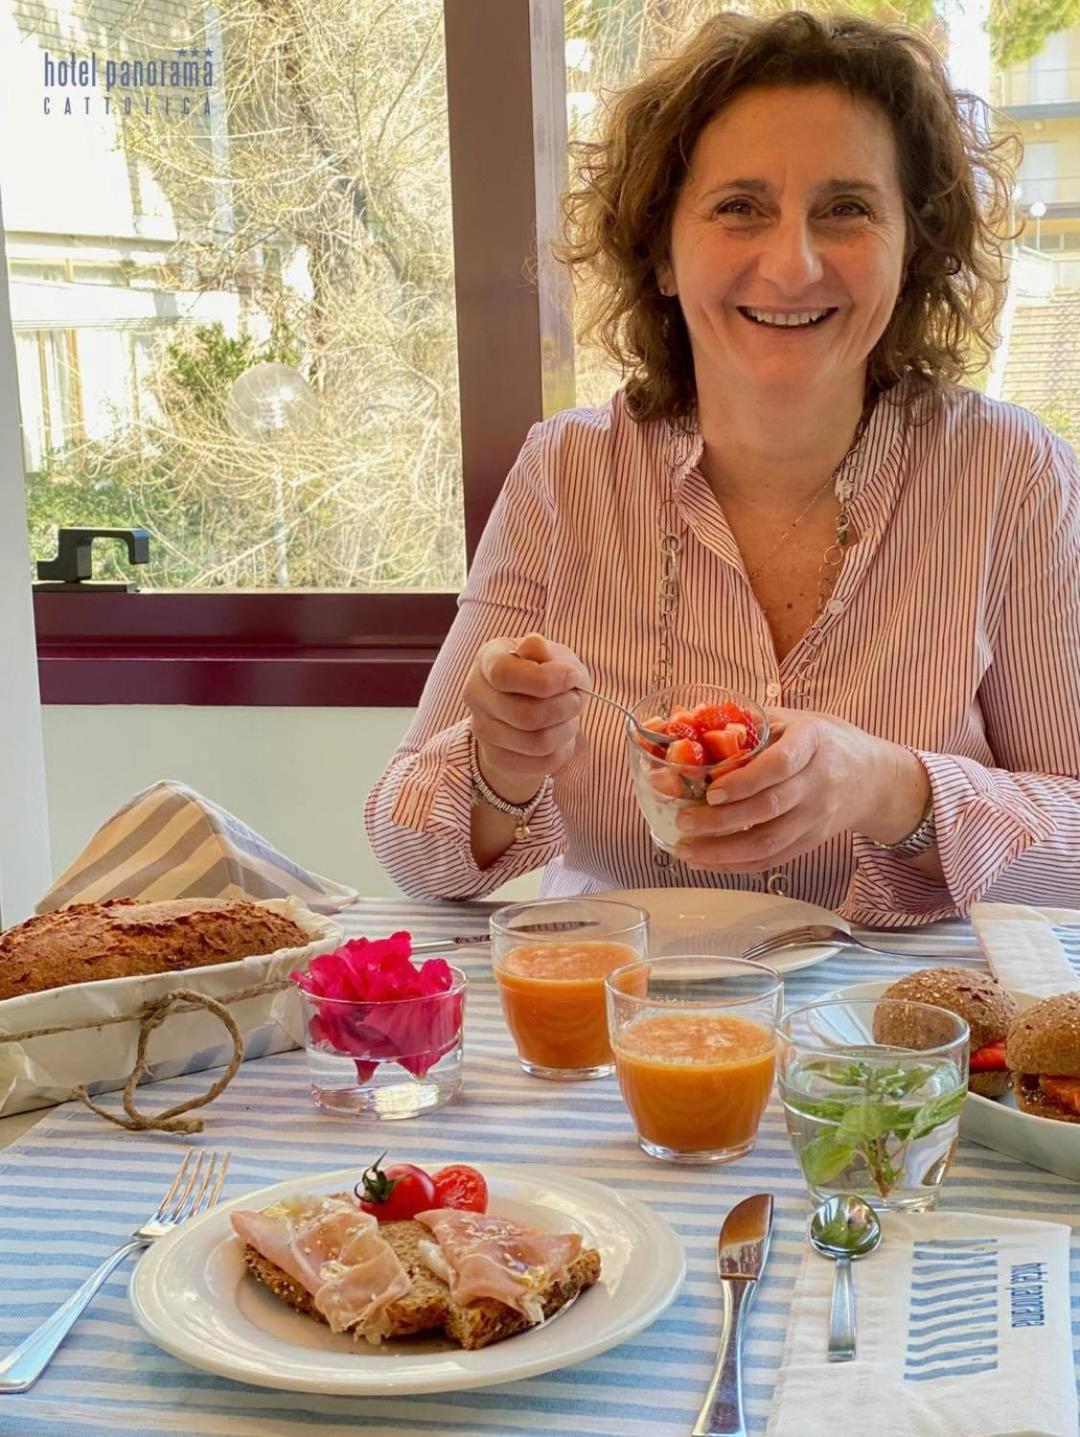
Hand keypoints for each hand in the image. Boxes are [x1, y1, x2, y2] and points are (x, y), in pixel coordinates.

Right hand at [463, 632, 588, 802]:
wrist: (530, 711)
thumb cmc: (545, 675)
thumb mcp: (553, 656)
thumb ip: (546, 652)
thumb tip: (534, 645)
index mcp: (487, 660)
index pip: (504, 674)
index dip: (545, 679)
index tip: (572, 677)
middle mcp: (476, 694)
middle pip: (525, 715)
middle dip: (565, 708)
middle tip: (577, 700)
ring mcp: (482, 729)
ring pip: (537, 742)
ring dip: (566, 730)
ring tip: (569, 718)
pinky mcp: (497, 758)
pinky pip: (542, 762)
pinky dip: (562, 750)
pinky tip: (560, 736)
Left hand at [674, 707, 930, 872]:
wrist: (873, 778)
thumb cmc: (824, 742)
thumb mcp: (795, 720)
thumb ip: (751, 723)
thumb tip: (690, 721)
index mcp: (812, 743)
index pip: (780, 765)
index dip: (744, 781)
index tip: (711, 791)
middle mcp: (817, 783)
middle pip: (769, 808)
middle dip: (721, 820)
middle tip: (684, 820)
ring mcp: (816, 817)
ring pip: (769, 843)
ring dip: (723, 852)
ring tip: (686, 849)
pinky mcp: (811, 841)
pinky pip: (773, 859)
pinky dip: (737, 865)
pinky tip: (708, 862)